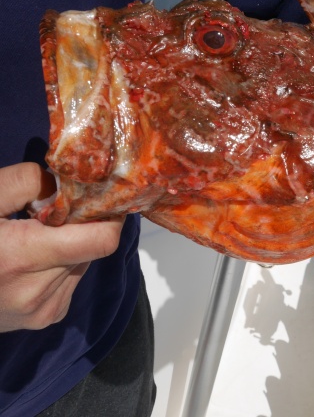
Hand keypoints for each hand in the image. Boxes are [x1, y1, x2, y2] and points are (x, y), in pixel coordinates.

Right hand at [0, 163, 123, 331]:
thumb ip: (26, 181)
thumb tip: (67, 179)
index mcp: (20, 256)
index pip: (102, 239)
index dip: (107, 214)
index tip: (98, 196)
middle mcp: (38, 291)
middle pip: (92, 247)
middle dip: (80, 224)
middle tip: (53, 210)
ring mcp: (43, 310)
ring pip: (84, 263)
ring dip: (69, 245)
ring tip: (33, 237)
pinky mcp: (45, 318)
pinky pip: (71, 281)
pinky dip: (60, 265)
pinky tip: (29, 259)